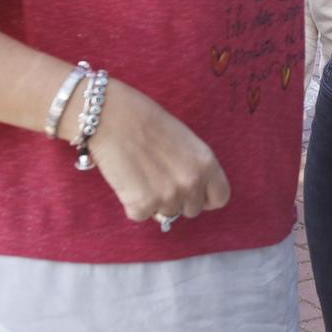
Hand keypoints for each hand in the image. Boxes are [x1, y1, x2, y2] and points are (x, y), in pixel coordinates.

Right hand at [71, 77, 231, 222]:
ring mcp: (168, 196)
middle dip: (177, 200)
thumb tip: (189, 195)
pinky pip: (140, 215)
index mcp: (207, 163)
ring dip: (153, 201)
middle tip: (158, 178)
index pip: (220, 197)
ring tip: (140, 174)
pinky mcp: (142, 205)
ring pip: (165, 214)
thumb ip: (193, 167)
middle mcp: (192, 182)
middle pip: (191, 210)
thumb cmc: (145, 121)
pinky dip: (132, 203)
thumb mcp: (184, 141)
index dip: (205, 197)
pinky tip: (127, 179)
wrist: (111, 116)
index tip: (192, 193)